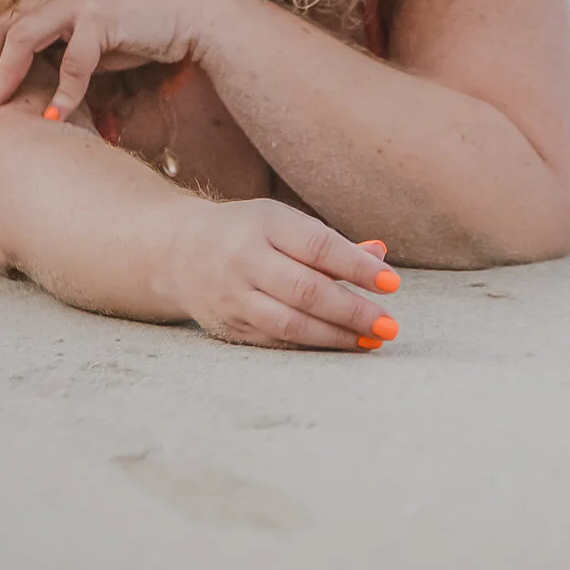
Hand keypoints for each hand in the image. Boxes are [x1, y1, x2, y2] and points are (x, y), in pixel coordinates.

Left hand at [0, 0, 220, 120]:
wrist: (194, 16)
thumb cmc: (142, 30)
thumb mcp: (89, 38)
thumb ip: (57, 49)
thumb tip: (28, 79)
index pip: (1, 11)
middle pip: (0, 23)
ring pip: (22, 37)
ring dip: (5, 75)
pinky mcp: (102, 17)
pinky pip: (72, 62)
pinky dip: (61, 93)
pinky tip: (54, 117)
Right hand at [155, 199, 404, 350]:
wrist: (177, 252)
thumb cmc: (248, 233)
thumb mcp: (284, 223)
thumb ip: (330, 243)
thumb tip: (380, 255)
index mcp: (264, 224)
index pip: (318, 247)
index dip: (357, 267)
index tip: (392, 283)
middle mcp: (244, 260)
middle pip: (306, 290)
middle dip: (352, 311)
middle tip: (389, 325)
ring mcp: (233, 297)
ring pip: (290, 323)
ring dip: (336, 336)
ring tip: (372, 341)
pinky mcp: (228, 326)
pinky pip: (275, 340)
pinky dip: (312, 346)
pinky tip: (341, 345)